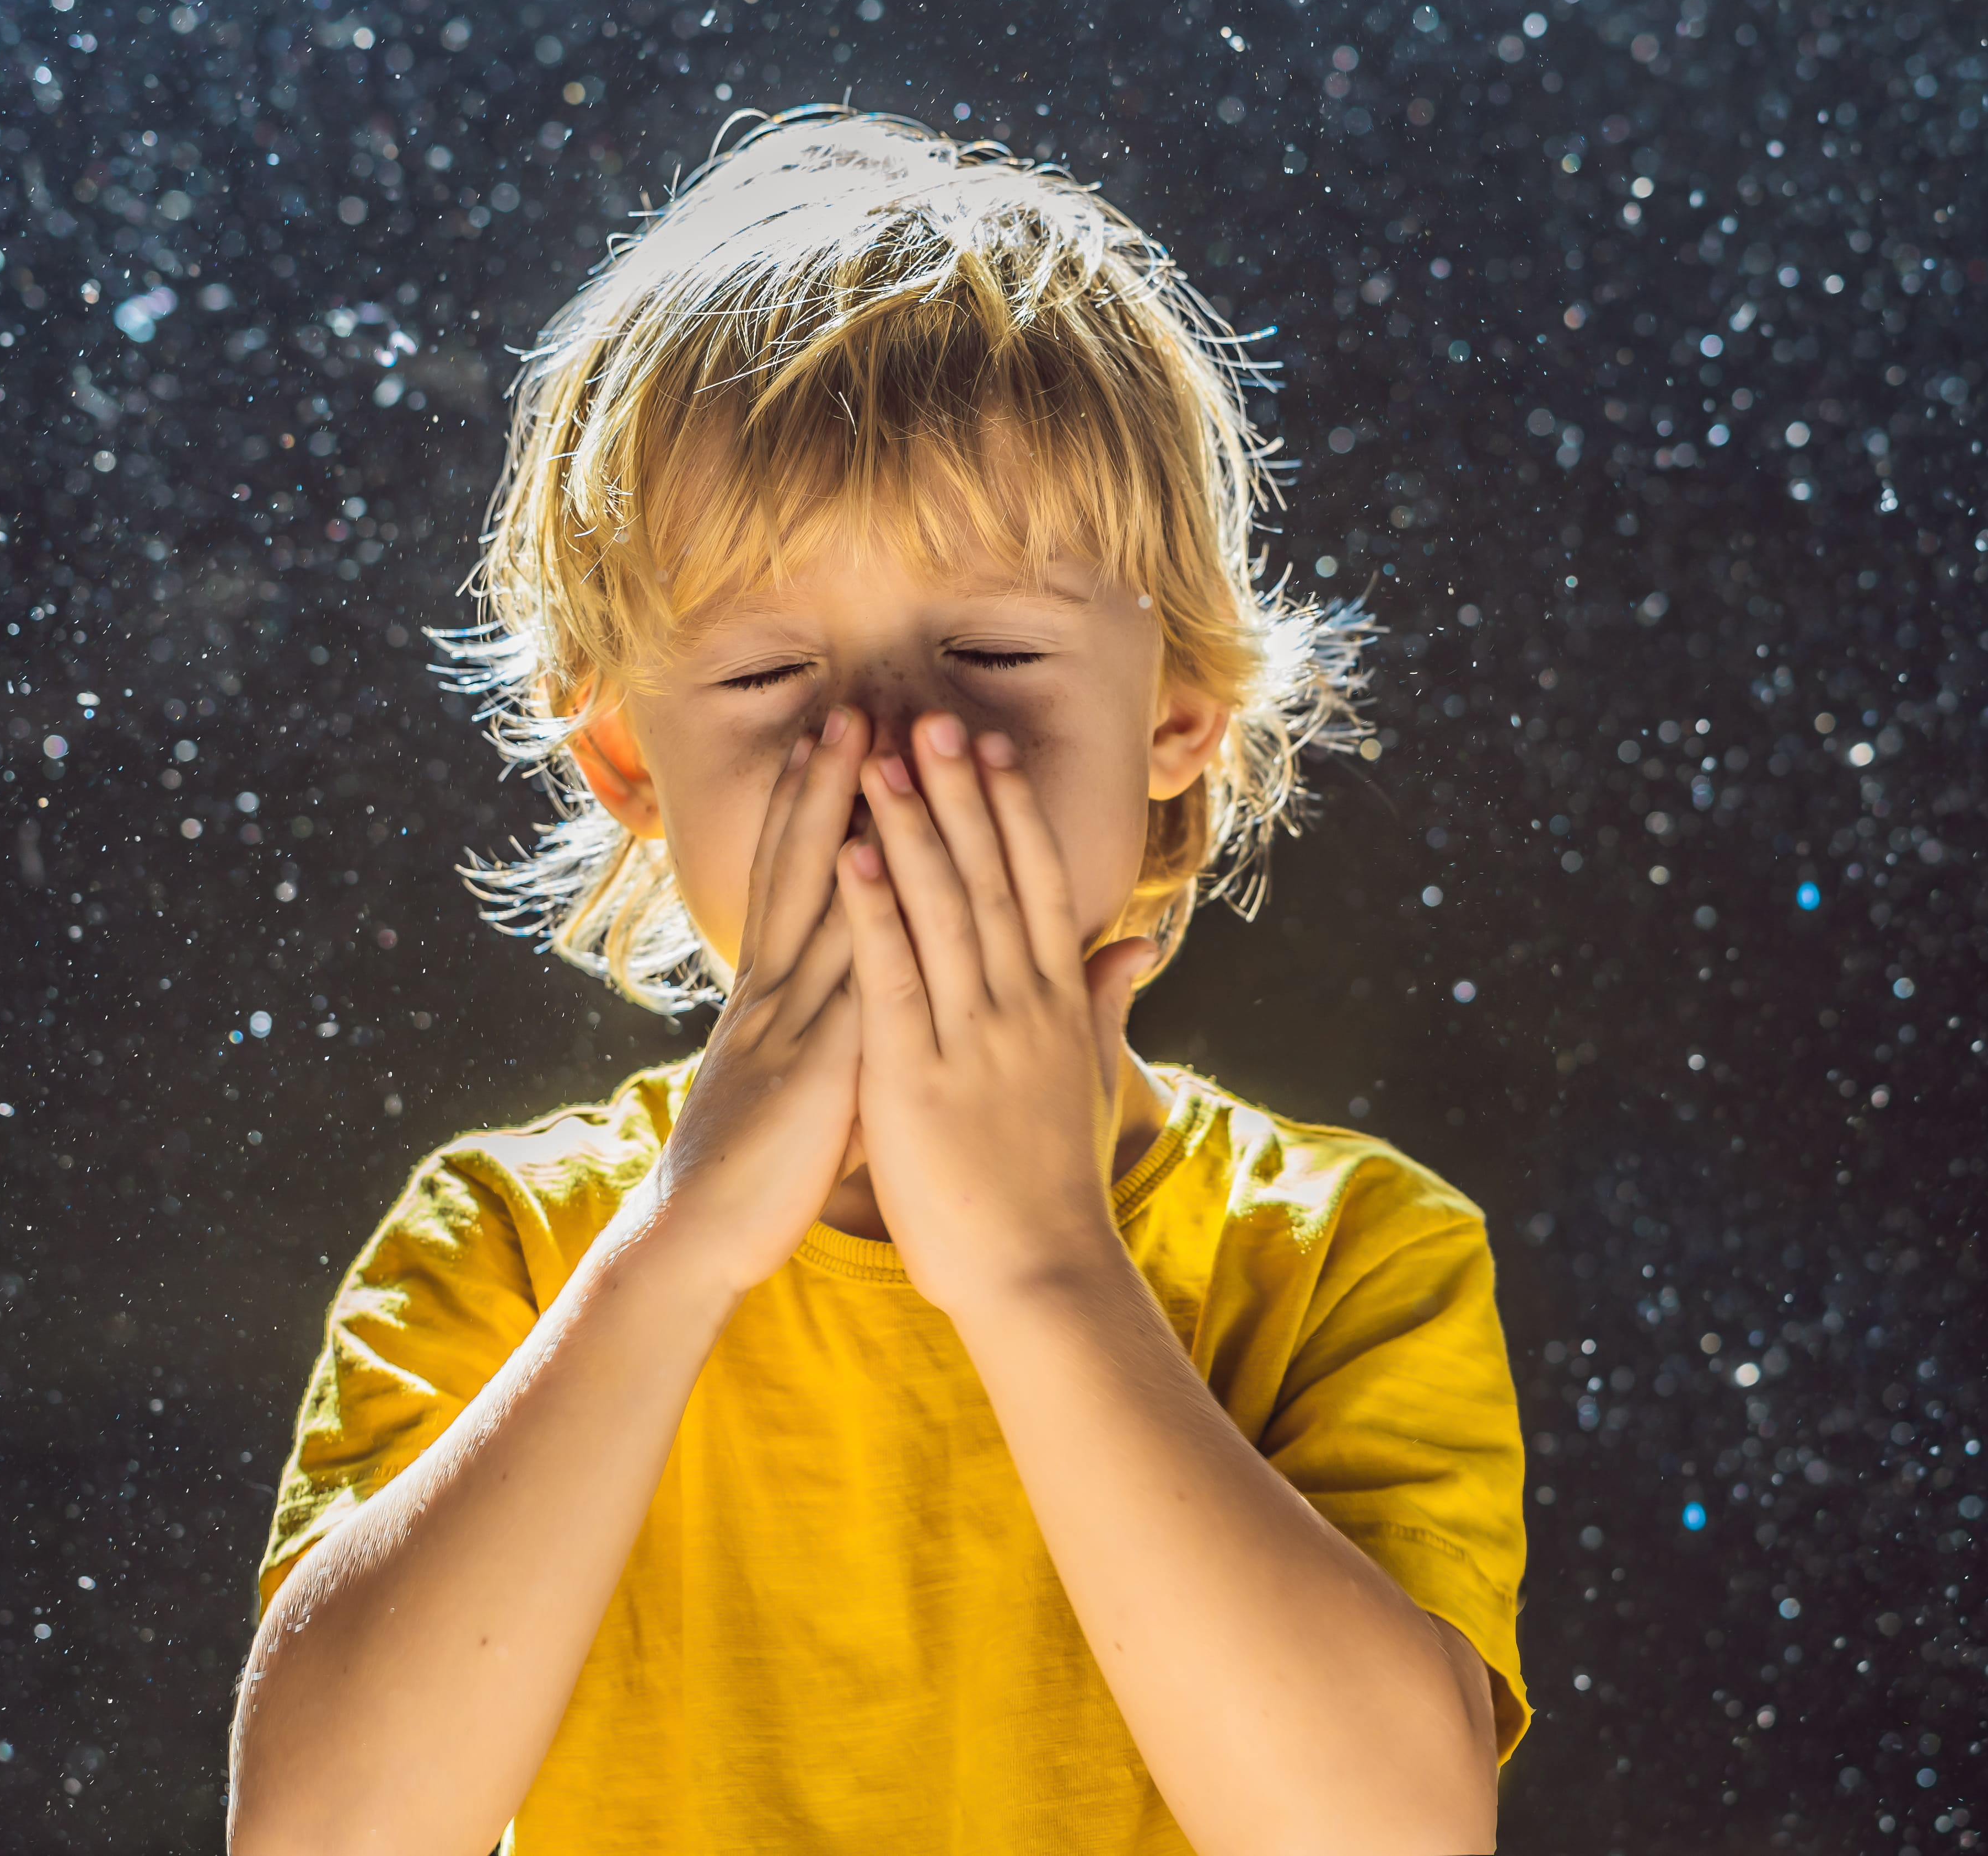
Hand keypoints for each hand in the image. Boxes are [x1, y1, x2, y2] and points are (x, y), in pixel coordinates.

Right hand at [643, 705, 866, 1295]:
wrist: (695, 1241)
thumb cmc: (756, 1169)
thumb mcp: (797, 1083)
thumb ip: (833, 1034)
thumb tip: (869, 1000)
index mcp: (771, 995)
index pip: (792, 879)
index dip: (812, 806)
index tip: (838, 738)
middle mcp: (772, 991)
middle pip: (800, 866)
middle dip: (827, 784)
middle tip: (855, 707)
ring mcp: (788, 1024)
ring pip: (820, 902)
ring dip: (844, 823)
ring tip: (869, 754)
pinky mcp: (812, 1070)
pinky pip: (847, 984)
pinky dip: (867, 925)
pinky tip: (887, 874)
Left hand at [835, 712, 1158, 1321]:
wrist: (1037, 1272)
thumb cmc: (1053, 1183)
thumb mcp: (1092, 1079)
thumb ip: (1107, 1000)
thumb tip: (1135, 941)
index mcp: (1057, 1004)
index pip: (1035, 883)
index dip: (1010, 809)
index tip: (989, 745)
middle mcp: (1021, 1006)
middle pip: (989, 876)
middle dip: (959, 791)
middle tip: (930, 715)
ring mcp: (971, 1037)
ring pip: (941, 909)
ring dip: (911, 827)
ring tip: (882, 758)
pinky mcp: (917, 1076)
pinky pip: (893, 976)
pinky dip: (873, 911)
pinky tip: (852, 855)